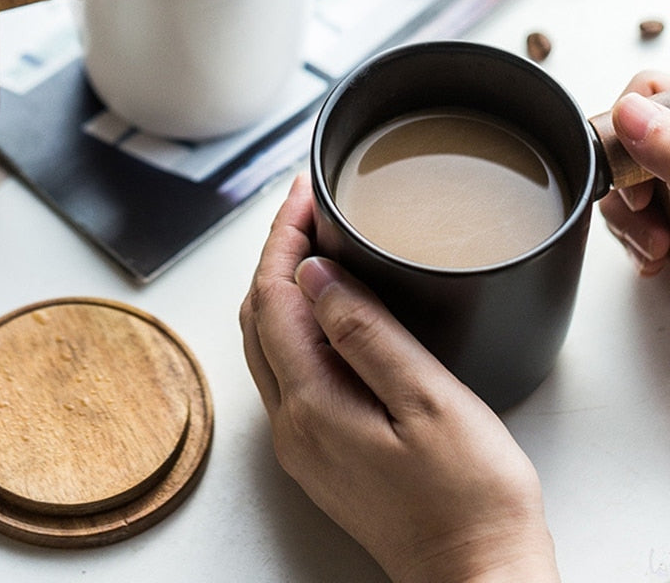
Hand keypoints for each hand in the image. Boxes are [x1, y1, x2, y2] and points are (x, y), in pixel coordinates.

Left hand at [240, 174, 558, 582]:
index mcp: (312, 403)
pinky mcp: (318, 448)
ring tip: (311, 239)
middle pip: (260, 313)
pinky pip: (286, 365)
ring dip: (281, 283)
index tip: (304, 192)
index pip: (275, 295)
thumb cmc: (469, 497)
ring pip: (268, 339)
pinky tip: (320, 304)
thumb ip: (364, 333)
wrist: (476, 574)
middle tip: (307, 205)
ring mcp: (300, 439)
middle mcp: (291, 422)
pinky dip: (293, 320)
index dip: (284, 236)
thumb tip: (312, 275)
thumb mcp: (427, 401)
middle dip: (277, 250)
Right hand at [599, 71, 669, 275]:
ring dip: (628, 225)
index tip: (638, 179)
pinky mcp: (663, 215)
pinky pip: (628, 217)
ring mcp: (666, 182)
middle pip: (619, 143)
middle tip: (651, 221)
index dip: (625, 131)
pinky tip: (654, 255)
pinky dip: (633, 241)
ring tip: (658, 248)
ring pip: (617, 185)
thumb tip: (629, 111)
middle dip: (625, 192)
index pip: (644, 92)